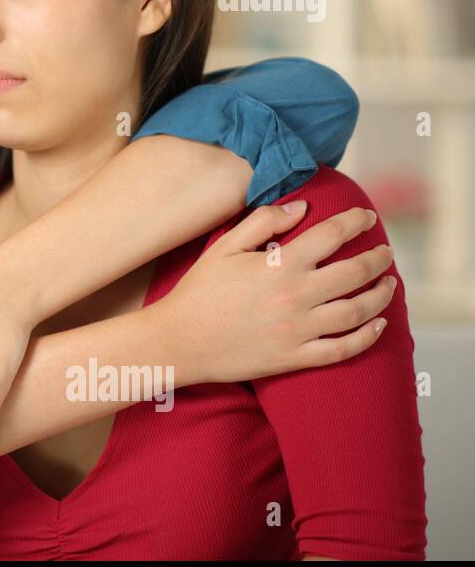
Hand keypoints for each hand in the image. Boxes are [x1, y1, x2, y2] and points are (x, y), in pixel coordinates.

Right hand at [161, 200, 395, 383]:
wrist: (178, 341)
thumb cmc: (198, 291)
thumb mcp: (223, 247)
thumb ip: (262, 222)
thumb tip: (301, 208)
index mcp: (279, 265)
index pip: (332, 235)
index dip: (355, 221)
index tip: (366, 216)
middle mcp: (296, 296)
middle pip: (355, 272)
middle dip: (379, 258)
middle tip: (385, 251)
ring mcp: (298, 330)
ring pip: (358, 311)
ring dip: (381, 295)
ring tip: (388, 285)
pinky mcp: (295, 357)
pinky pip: (342, 349)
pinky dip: (367, 337)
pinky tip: (378, 325)